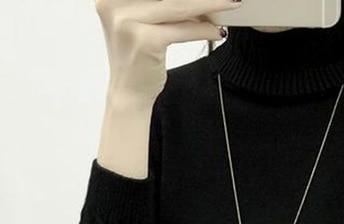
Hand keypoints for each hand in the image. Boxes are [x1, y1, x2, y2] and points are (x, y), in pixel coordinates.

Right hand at [94, 0, 240, 100]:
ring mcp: (128, 22)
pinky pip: (183, 29)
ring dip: (209, 5)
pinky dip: (203, 29)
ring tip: (228, 5)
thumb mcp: (143, 25)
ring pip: (179, 6)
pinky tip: (216, 31)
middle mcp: (114, 5)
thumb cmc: (136, 61)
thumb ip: (160, 8)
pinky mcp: (146, 40)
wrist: (128, 95)